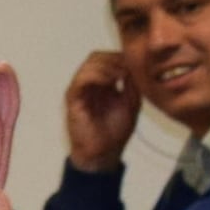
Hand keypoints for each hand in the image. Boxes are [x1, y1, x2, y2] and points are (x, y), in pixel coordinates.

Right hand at [63, 49, 140, 172]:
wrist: (104, 153)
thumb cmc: (115, 131)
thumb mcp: (131, 102)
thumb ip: (131, 84)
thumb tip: (132, 65)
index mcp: (102, 84)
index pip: (107, 59)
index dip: (121, 57)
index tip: (136, 65)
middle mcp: (89, 84)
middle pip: (96, 57)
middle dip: (114, 58)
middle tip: (128, 67)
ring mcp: (80, 90)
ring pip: (89, 64)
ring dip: (107, 65)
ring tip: (121, 75)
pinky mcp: (73, 99)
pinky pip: (81, 79)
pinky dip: (97, 75)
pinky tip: (111, 81)